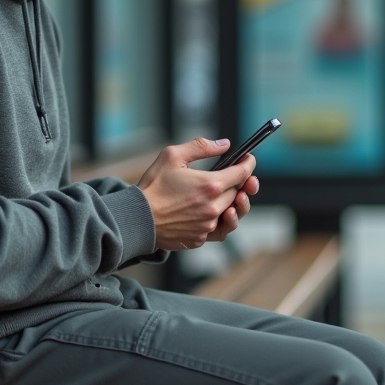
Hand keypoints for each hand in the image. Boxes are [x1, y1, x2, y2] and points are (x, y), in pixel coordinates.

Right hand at [138, 138, 257, 250]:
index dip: (248, 164)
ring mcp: (207, 226)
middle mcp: (213, 208)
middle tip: (236, 175)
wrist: (136, 218)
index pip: (242, 174)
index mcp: (210, 185)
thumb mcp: (173, 156)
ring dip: (233, 203)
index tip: (248, 159)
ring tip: (232, 196)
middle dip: (240, 183)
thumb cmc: (153, 186)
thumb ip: (201, 147)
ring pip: (231, 214)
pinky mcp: (199, 239)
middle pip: (238, 193)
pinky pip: (217, 230)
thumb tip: (224, 145)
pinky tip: (213, 212)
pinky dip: (219, 220)